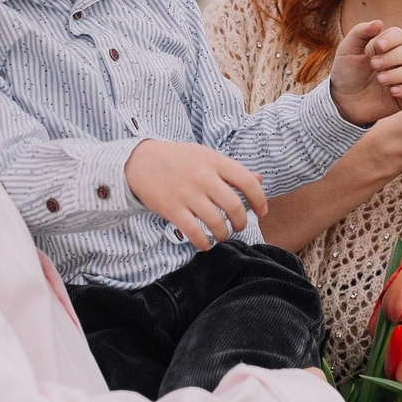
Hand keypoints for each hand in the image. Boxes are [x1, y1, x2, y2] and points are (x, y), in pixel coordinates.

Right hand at [123, 140, 266, 250]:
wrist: (140, 161)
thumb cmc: (179, 159)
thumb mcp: (207, 157)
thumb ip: (232, 169)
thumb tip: (259, 179)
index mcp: (215, 161)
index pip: (248, 182)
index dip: (260, 200)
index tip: (261, 212)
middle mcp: (203, 177)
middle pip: (234, 206)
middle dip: (241, 222)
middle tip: (239, 227)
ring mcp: (187, 193)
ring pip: (216, 222)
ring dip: (223, 234)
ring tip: (221, 235)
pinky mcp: (171, 208)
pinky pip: (194, 232)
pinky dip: (203, 243)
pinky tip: (205, 244)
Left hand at [327, 19, 401, 124]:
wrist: (341, 101)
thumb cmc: (345, 73)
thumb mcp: (347, 50)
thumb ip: (360, 33)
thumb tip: (379, 22)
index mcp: (384, 47)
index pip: (399, 35)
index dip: (392, 39)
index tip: (378, 46)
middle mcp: (397, 61)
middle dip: (391, 58)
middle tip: (373, 66)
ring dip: (398, 74)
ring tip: (380, 80)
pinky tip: (392, 92)